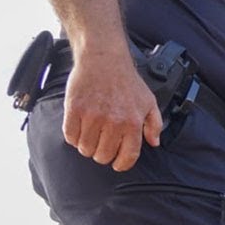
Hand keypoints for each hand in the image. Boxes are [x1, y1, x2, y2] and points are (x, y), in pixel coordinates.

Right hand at [62, 49, 162, 170]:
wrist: (104, 59)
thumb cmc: (127, 82)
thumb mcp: (149, 102)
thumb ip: (154, 124)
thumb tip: (154, 143)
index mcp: (132, 123)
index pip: (127, 156)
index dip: (122, 164)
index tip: (117, 164)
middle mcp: (112, 122)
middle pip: (103, 155)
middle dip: (103, 156)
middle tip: (102, 147)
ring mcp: (91, 116)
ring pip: (85, 148)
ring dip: (87, 147)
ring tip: (90, 137)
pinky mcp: (74, 109)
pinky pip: (69, 136)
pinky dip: (73, 138)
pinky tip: (79, 130)